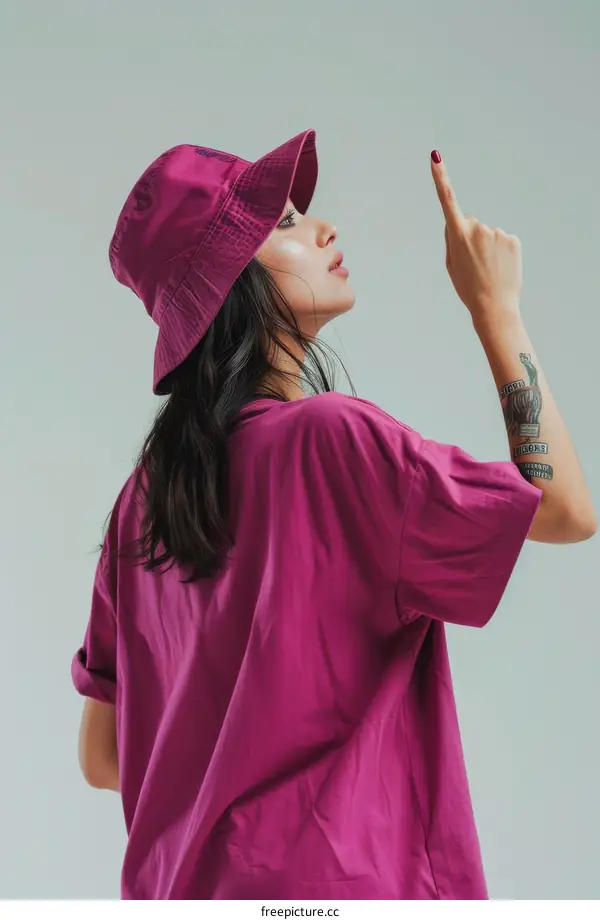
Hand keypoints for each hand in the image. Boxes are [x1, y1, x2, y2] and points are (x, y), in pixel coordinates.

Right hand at [430, 151, 521, 325]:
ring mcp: (497, 233)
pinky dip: (501, 252)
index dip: (440, 177)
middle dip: (471, 239)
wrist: (494, 307)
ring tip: (488, 270)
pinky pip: (503, 241)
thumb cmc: (468, 288)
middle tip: (474, 265)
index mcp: (458, 235)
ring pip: (488, 235)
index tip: (435, 157)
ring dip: (487, 249)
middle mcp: (478, 229)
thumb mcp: (452, 265)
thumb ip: (451, 239)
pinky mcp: (513, 239)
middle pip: (471, 225)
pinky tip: (500, 268)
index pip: (447, 200)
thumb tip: (453, 222)